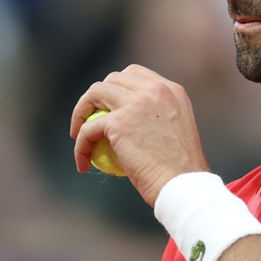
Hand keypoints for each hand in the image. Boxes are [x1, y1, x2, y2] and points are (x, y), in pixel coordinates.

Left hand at [69, 65, 210, 205]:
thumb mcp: (176, 133)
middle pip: (113, 79)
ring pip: (95, 94)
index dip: (117, 87)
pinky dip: (81, 146)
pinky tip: (82, 163)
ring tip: (78, 134)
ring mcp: (136, 103)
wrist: (182, 185)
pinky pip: (88, 129)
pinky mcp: (118, 122)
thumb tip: (133, 122)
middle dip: (97, 96)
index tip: (110, 105)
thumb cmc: (181, 172)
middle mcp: (154, 90)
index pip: (136, 75)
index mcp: (171, 90)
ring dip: (81, 112)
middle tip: (92, 119)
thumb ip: (158, 119)